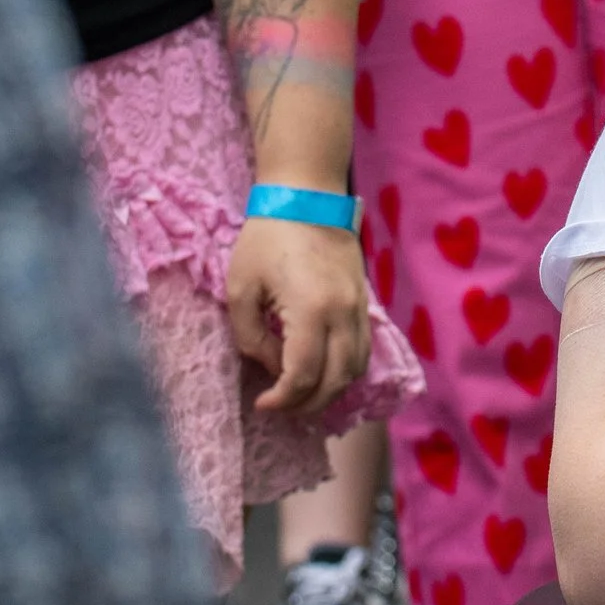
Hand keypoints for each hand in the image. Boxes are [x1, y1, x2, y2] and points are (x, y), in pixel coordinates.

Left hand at [225, 213, 372, 415]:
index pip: (303, 375)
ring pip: (356, 368)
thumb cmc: (267, 239)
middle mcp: (343, 314)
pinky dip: (346, 369)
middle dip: (307, 404)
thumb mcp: (241, 288)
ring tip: (303, 395)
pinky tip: (323, 370)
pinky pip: (363, 348)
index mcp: (311, 311)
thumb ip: (251, 337)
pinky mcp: (364, 300)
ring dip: (331, 390)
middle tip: (282, 407)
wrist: (307, 197)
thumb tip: (271, 365)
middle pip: (336, 381)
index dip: (282, 399)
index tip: (262, 403)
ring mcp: (358, 307)